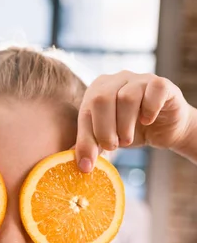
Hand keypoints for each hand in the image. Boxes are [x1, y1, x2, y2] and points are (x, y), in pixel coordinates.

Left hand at [75, 71, 193, 171]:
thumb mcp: (107, 139)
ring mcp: (139, 79)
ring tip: (128, 139)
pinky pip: (153, 91)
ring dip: (126, 125)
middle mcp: (116, 79)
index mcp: (97, 90)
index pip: (85, 112)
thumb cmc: (131, 131)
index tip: (88, 164)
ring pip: (126, 97)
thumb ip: (90, 145)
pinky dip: (149, 110)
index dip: (86, 139)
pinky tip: (148, 121)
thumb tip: (78, 162)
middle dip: (104, 130)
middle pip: (101, 99)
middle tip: (113, 146)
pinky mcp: (161, 84)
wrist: (165, 129)